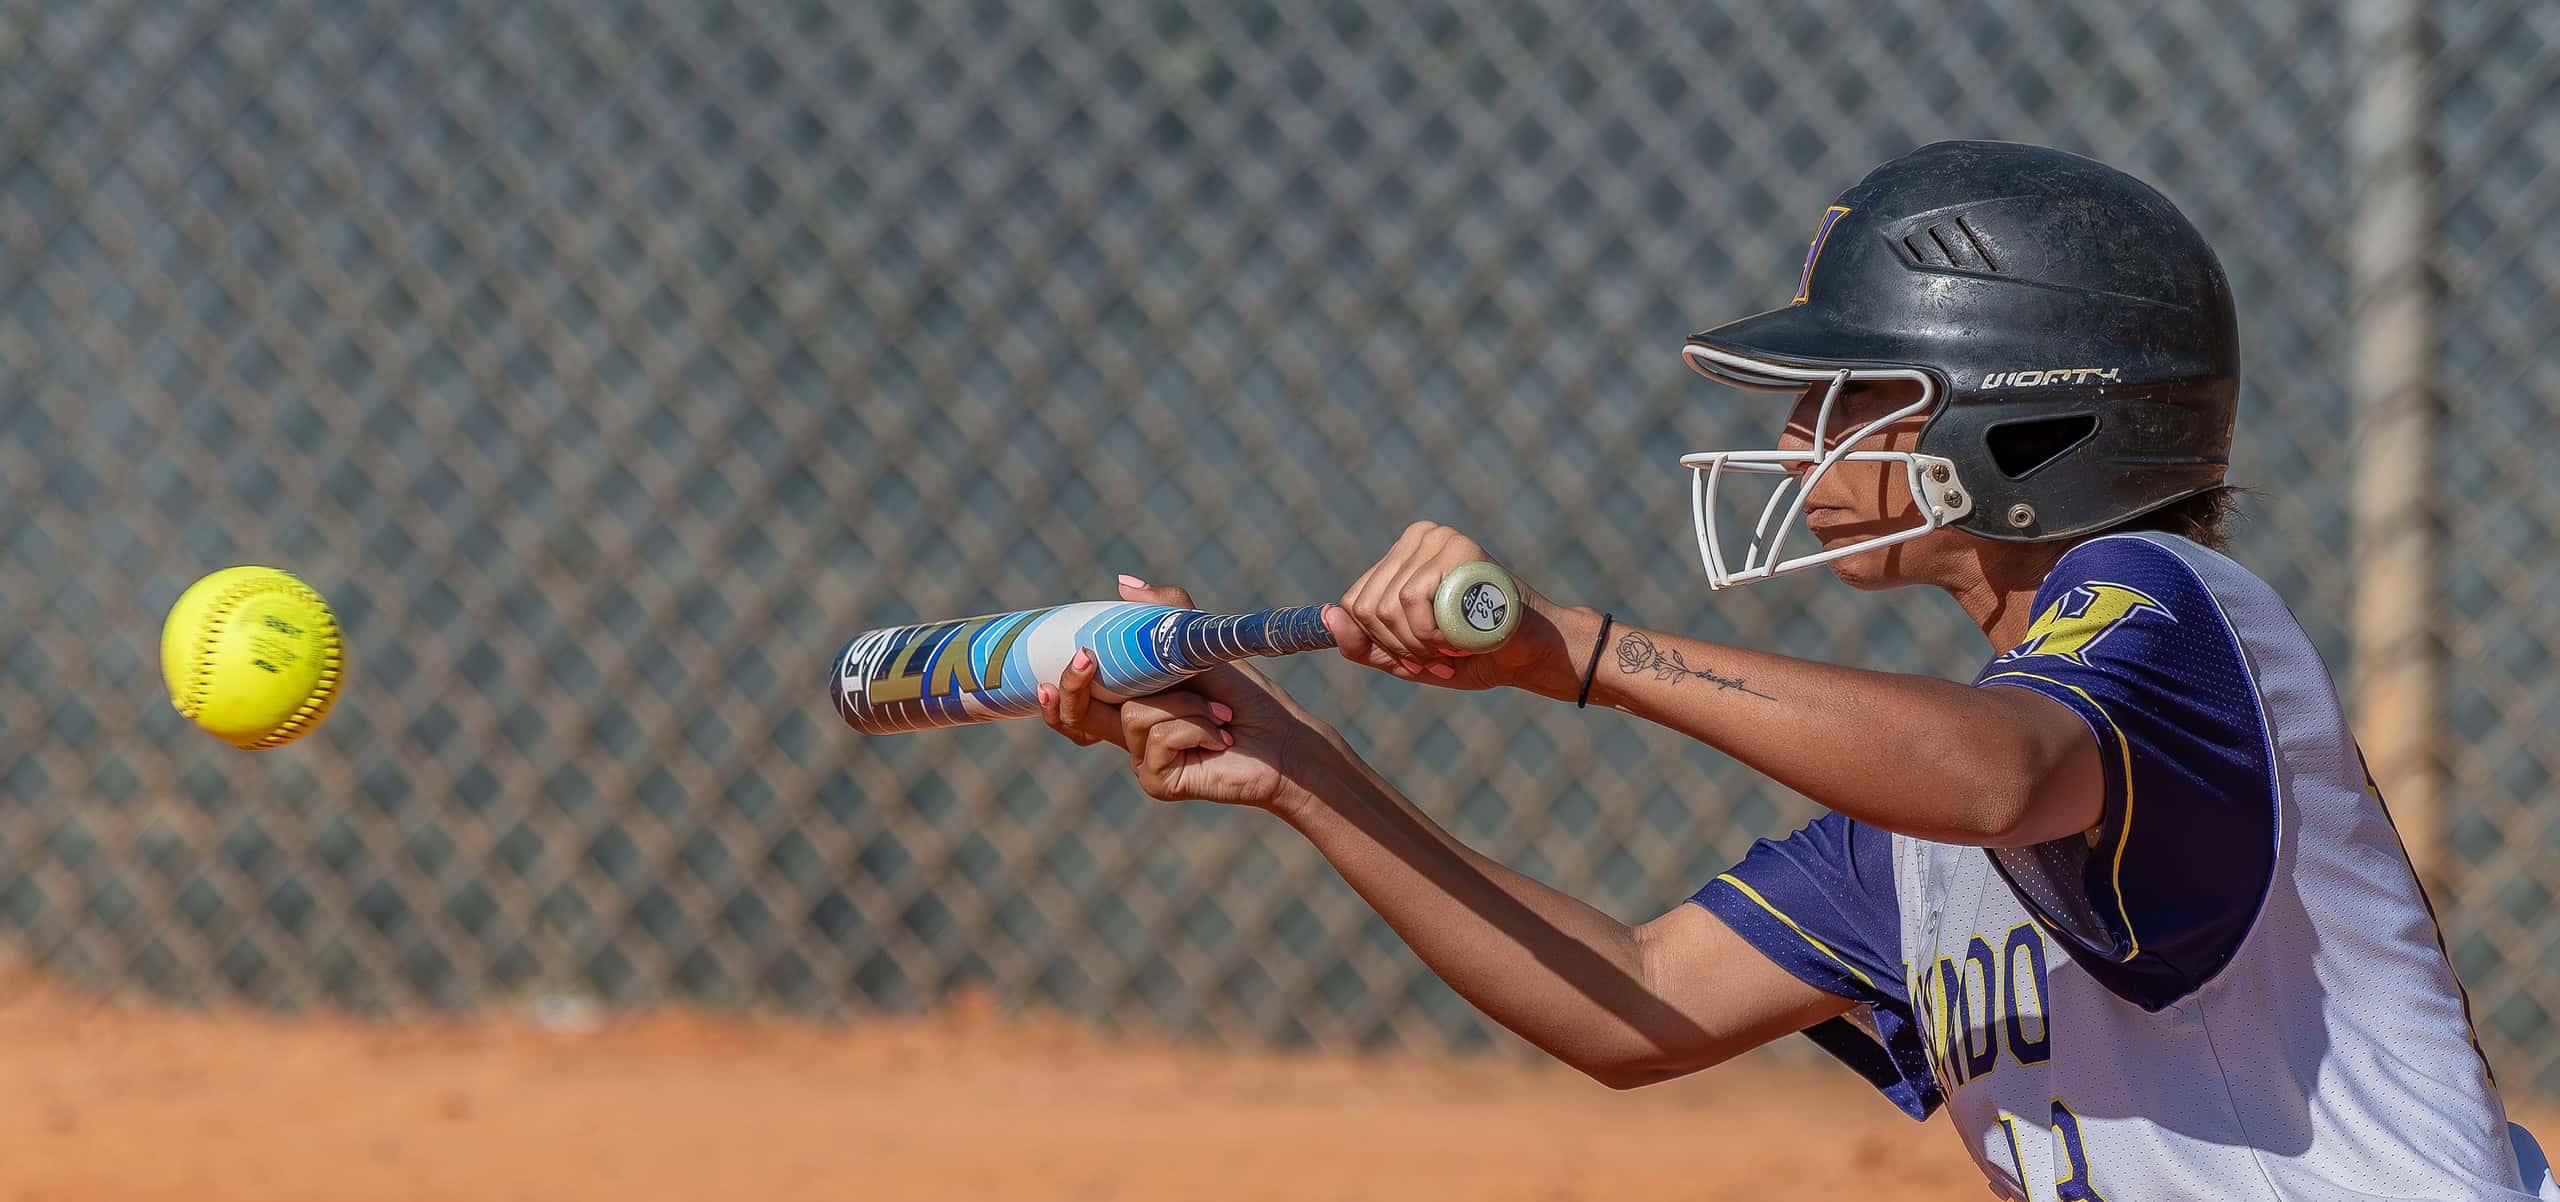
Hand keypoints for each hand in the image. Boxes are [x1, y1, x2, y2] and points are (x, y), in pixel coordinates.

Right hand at [1037, 576, 1347, 811]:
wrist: (1287, 743)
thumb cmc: (1247, 697)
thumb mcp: (1200, 645)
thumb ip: (1163, 614)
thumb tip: (1121, 583)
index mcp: (1132, 704)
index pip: (1079, 699)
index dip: (1060, 685)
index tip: (1068, 655)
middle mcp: (1129, 735)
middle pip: (1077, 715)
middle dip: (1075, 685)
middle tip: (1086, 659)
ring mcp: (1141, 760)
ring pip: (1134, 714)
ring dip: (1183, 705)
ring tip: (1219, 716)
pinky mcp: (1157, 781)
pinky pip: (1158, 737)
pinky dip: (1195, 727)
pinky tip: (1221, 738)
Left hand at [1324, 521, 1580, 696]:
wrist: (1529, 655)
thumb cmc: (1470, 654)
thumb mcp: (1404, 656)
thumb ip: (1362, 644)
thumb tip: (1325, 615)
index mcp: (1400, 556)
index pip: (1354, 604)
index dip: (1382, 643)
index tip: (1419, 657)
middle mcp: (1417, 538)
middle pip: (1368, 607)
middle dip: (1402, 648)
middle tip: (1440, 656)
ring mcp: (1439, 539)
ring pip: (1389, 606)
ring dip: (1422, 645)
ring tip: (1455, 646)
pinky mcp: (1460, 547)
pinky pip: (1415, 599)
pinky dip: (1436, 635)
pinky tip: (1464, 637)